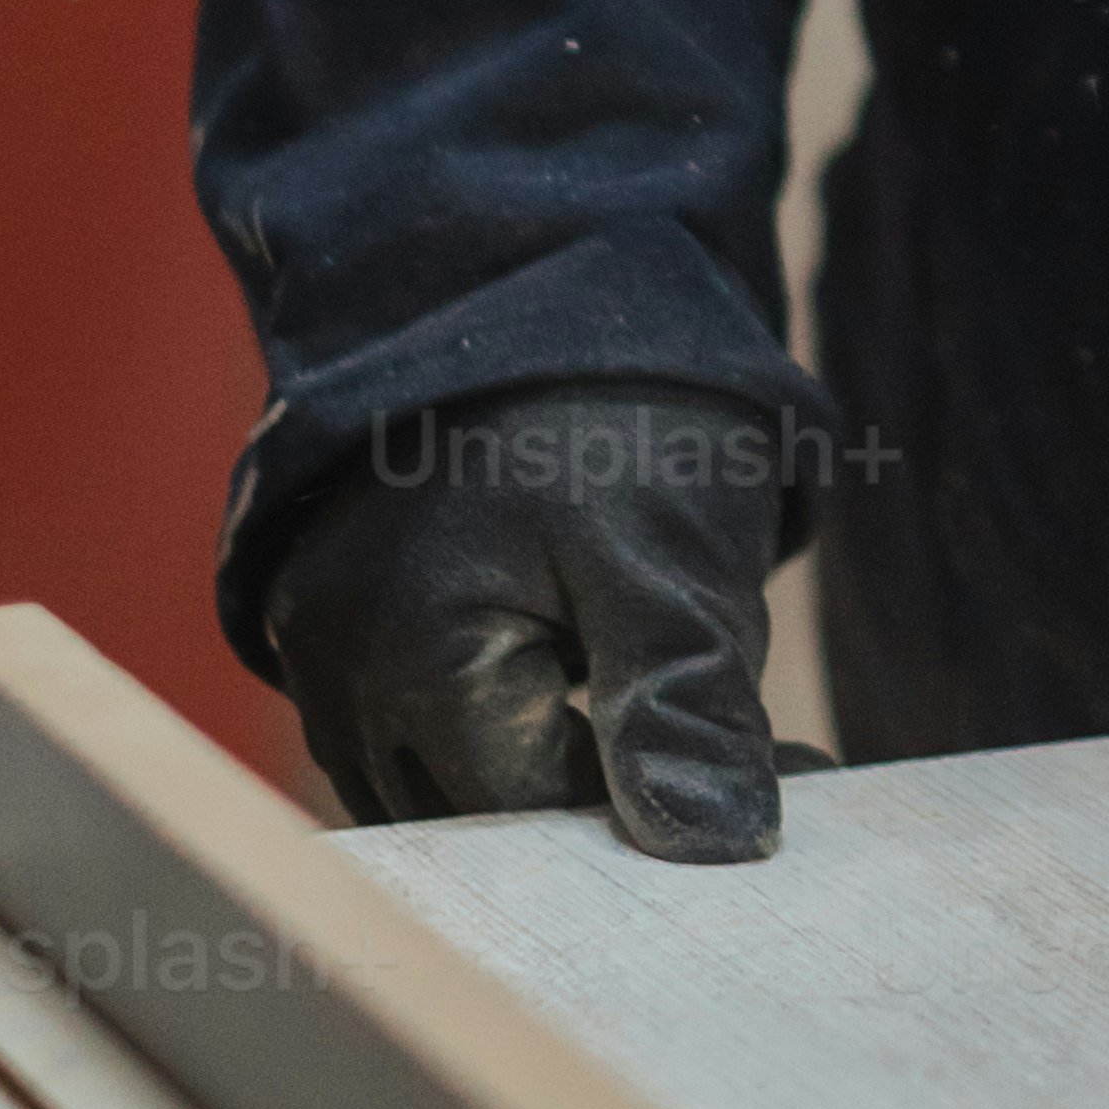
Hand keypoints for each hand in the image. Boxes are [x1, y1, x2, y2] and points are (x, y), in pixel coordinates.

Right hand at [269, 383, 788, 859]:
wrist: (522, 260)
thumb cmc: (606, 398)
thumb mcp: (670, 551)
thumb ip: (684, 707)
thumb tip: (716, 848)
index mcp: (420, 657)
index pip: (538, 817)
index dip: (662, 811)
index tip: (789, 766)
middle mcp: (342, 666)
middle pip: (475, 812)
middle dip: (605, 796)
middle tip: (744, 747)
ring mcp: (318, 640)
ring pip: (430, 776)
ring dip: (536, 767)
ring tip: (661, 702)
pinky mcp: (321, 610)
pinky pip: (399, 718)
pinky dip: (486, 721)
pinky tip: (581, 671)